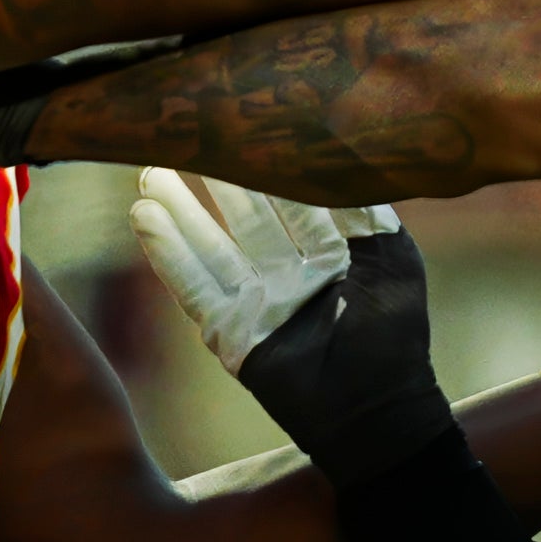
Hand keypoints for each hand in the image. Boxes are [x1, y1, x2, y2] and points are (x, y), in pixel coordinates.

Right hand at [131, 168, 451, 482]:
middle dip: (215, 179)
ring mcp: (256, 301)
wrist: (376, 414)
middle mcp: (290, 273)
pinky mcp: (229, 330)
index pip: (294, 200)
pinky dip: (168, 253)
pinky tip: (144, 219)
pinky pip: (193, 285)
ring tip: (149, 172)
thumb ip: (364, 215)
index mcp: (334, 256)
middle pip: (245, 216)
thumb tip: (336, 158)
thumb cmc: (395, 339)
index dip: (268, 165)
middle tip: (185, 139)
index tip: (243, 126)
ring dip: (179, 210)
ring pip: (211, 245)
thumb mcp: (393, 265)